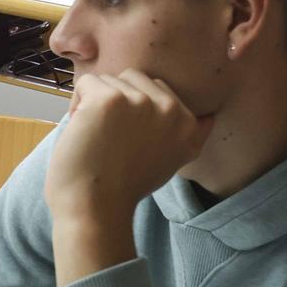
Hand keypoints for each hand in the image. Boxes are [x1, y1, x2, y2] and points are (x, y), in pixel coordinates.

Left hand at [45, 71, 213, 221]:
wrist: (96, 208)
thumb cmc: (124, 187)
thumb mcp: (172, 161)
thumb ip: (190, 136)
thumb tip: (210, 117)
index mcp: (188, 125)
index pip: (160, 90)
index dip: (137, 112)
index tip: (131, 142)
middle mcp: (170, 109)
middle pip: (135, 78)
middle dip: (118, 101)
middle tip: (111, 138)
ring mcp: (140, 101)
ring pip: (110, 80)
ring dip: (95, 104)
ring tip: (95, 137)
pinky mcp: (109, 99)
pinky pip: (87, 83)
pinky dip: (77, 104)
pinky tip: (81, 131)